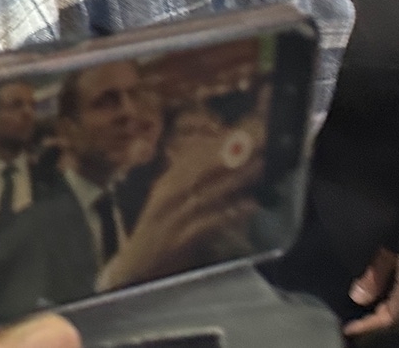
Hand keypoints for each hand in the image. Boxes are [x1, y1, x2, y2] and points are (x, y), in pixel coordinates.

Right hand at [101, 98, 263, 289]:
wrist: (136, 268)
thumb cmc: (155, 235)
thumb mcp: (167, 203)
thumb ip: (186, 185)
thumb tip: (216, 165)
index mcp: (165, 184)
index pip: (194, 156)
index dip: (220, 142)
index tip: (245, 129)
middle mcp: (169, 195)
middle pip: (204, 168)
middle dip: (231, 154)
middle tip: (260, 140)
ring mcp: (176, 215)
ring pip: (210, 191)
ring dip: (236, 179)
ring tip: (262, 167)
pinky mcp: (183, 237)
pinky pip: (211, 222)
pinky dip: (231, 213)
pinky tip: (250, 206)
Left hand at [346, 249, 398, 337]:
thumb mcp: (390, 252)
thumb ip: (374, 275)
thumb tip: (358, 298)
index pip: (388, 320)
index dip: (367, 327)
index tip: (348, 330)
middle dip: (380, 321)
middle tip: (359, 323)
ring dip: (392, 313)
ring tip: (372, 311)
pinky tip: (392, 297)